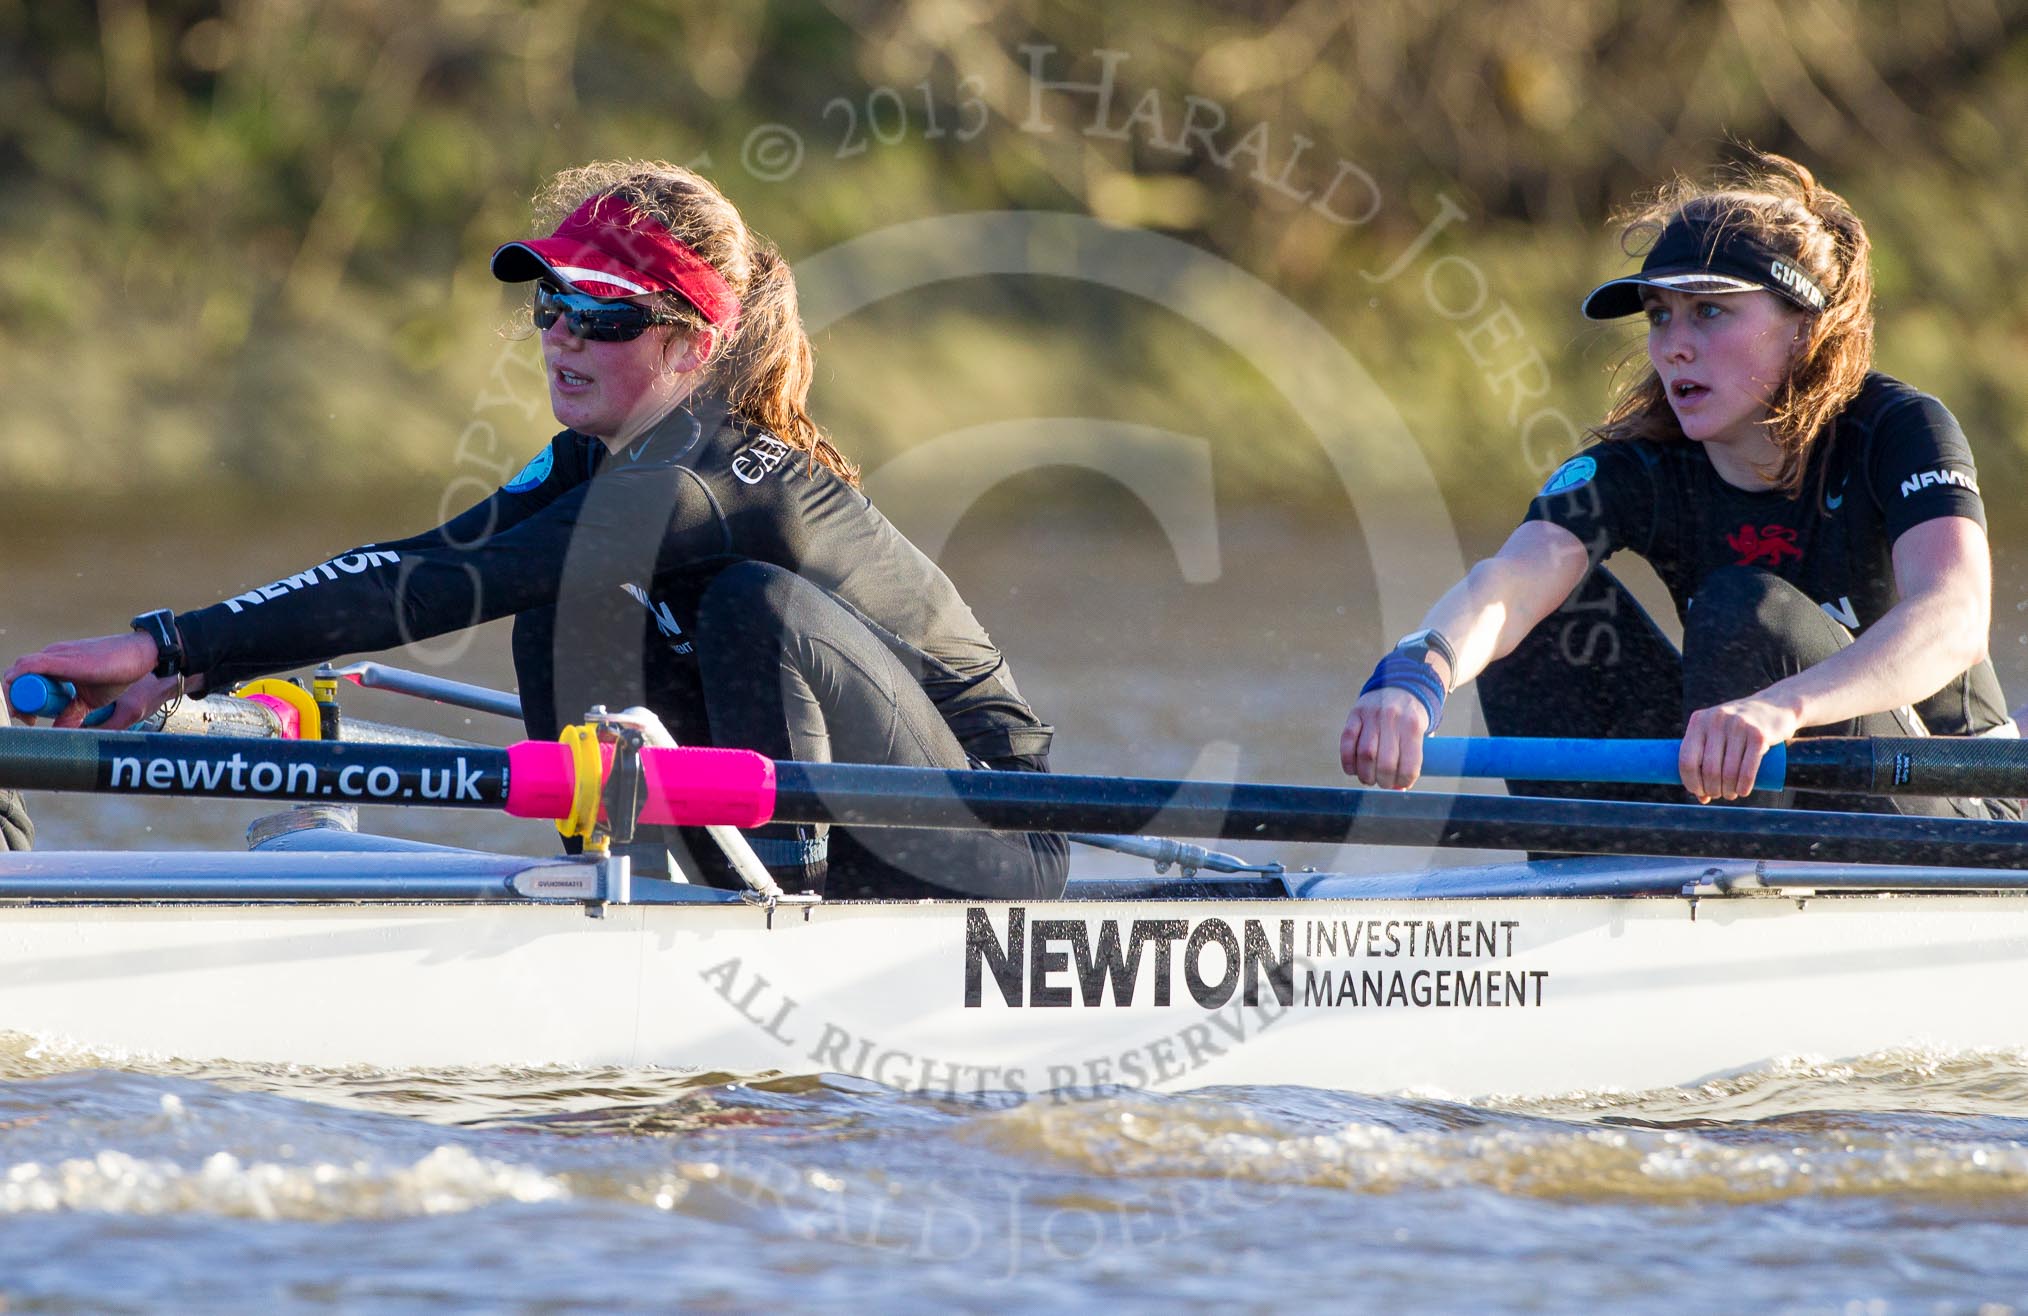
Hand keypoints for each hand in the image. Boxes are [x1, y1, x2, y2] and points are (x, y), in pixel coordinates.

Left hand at [2, 632, 164, 728]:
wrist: (141, 655)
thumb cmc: (122, 673)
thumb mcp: (92, 700)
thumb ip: (74, 715)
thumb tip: (60, 735)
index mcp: (56, 665)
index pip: (25, 681)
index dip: (21, 701)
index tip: (29, 720)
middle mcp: (49, 656)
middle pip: (16, 679)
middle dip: (14, 701)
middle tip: (27, 721)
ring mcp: (52, 655)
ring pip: (15, 674)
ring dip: (13, 697)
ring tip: (24, 717)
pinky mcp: (57, 658)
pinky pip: (24, 670)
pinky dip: (15, 688)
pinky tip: (19, 705)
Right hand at [1340, 687, 1431, 788]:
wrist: (1401, 687)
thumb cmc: (1411, 720)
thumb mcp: (1419, 736)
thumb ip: (1410, 761)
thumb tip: (1398, 789)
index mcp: (1413, 726)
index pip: (1409, 764)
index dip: (1404, 781)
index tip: (1401, 784)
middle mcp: (1392, 718)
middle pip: (1385, 762)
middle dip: (1383, 781)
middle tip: (1383, 784)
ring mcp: (1372, 714)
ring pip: (1365, 754)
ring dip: (1365, 774)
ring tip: (1368, 779)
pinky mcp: (1355, 713)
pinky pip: (1347, 741)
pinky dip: (1348, 761)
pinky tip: (1352, 770)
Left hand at [1679, 696, 1801, 801]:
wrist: (1775, 705)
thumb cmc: (1739, 727)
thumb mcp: (1717, 734)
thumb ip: (1705, 760)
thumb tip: (1701, 798)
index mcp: (1699, 721)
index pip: (1686, 760)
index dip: (1691, 782)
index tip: (1699, 792)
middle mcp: (1716, 720)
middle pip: (1708, 769)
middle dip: (1712, 789)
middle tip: (1718, 795)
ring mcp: (1738, 726)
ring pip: (1728, 771)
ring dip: (1728, 791)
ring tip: (1731, 795)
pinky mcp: (1759, 735)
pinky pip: (1747, 769)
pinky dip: (1743, 786)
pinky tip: (1742, 792)